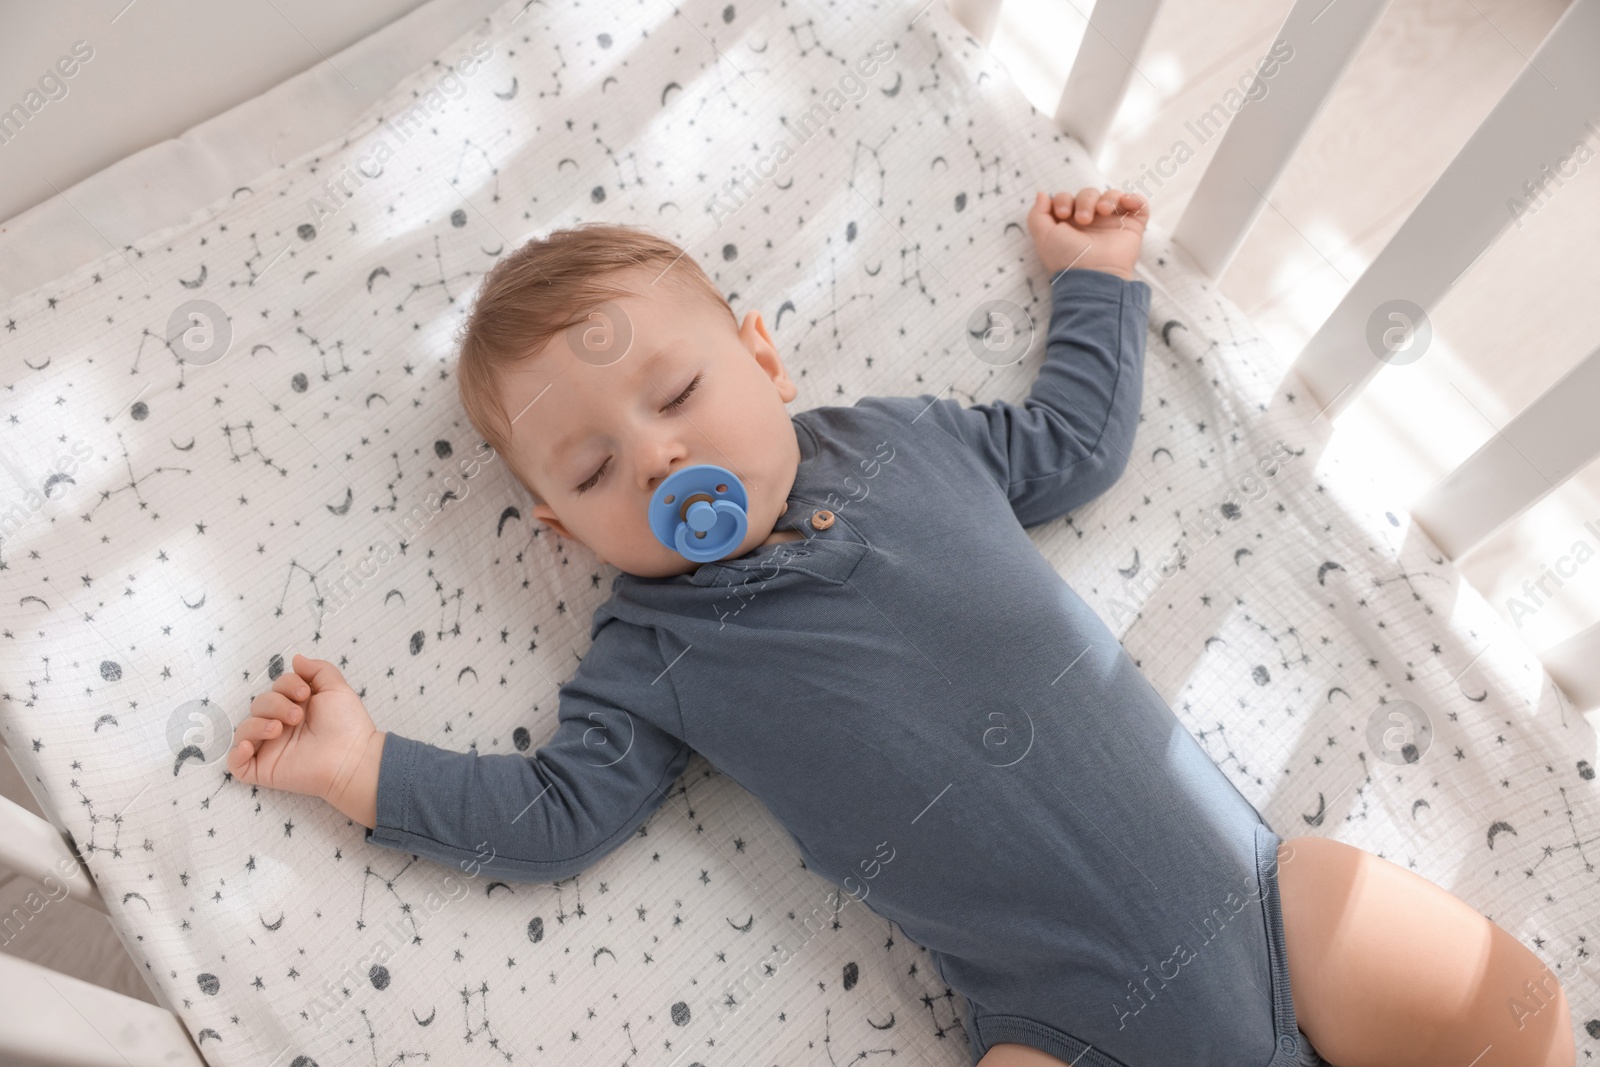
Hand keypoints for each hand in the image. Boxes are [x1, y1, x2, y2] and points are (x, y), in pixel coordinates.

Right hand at [229, 654, 381, 824]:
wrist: (352, 757)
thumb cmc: (348, 724)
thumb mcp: (336, 688)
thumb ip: (317, 669)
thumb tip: (296, 658)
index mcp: (295, 707)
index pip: (275, 688)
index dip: (286, 685)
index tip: (305, 694)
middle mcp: (280, 726)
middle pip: (258, 705)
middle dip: (274, 704)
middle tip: (297, 716)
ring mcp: (271, 749)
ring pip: (244, 730)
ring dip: (256, 724)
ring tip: (278, 730)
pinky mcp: (265, 770)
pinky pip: (236, 763)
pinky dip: (236, 753)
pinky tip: (250, 746)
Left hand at [1026, 187, 1148, 278]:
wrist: (1094, 275)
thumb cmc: (1067, 258)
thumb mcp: (1043, 236)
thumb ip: (1037, 214)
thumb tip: (1043, 194)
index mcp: (1070, 224)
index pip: (1067, 199)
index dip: (1064, 199)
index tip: (1063, 214)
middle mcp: (1092, 222)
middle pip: (1089, 193)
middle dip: (1085, 200)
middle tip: (1084, 220)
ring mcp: (1113, 224)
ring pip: (1112, 195)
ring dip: (1108, 197)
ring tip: (1103, 211)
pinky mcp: (1132, 227)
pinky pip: (1138, 204)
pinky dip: (1134, 198)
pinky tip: (1125, 203)